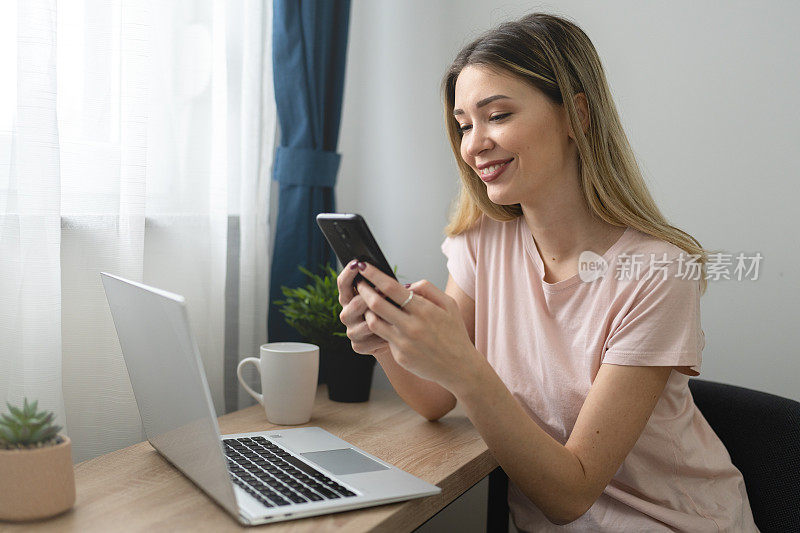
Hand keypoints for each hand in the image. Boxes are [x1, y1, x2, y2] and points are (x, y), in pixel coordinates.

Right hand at [337, 261, 390, 357]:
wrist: (395, 338)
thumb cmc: (391, 312)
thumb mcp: (388, 296)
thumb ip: (384, 286)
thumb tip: (394, 279)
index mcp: (350, 298)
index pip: (343, 284)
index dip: (348, 273)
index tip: (357, 263)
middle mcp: (347, 314)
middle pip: (353, 303)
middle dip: (370, 297)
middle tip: (385, 292)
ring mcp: (351, 331)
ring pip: (365, 323)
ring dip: (381, 318)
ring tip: (395, 315)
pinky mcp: (358, 346)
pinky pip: (371, 339)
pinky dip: (384, 335)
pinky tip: (393, 333)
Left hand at [354, 261, 482, 389]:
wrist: (459, 367)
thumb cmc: (454, 333)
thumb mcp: (449, 305)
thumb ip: (428, 289)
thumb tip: (406, 285)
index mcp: (424, 310)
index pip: (392, 288)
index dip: (374, 275)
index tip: (364, 266)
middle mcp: (412, 326)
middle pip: (376, 304)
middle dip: (364, 291)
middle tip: (359, 285)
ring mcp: (404, 343)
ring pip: (374, 323)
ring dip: (367, 312)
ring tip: (368, 305)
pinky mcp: (400, 356)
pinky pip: (384, 339)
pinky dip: (382, 330)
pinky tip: (384, 325)